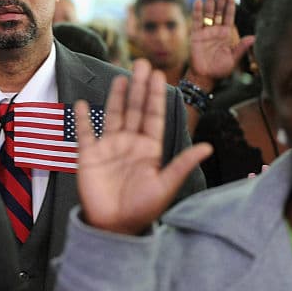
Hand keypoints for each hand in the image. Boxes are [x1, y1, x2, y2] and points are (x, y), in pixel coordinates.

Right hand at [76, 59, 211, 234]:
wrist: (113, 227)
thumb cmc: (142, 210)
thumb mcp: (165, 186)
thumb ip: (182, 164)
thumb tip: (208, 147)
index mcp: (149, 149)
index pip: (153, 116)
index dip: (155, 96)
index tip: (159, 75)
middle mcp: (130, 144)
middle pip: (135, 109)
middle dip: (140, 87)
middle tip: (143, 64)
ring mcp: (109, 148)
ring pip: (114, 115)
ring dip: (118, 96)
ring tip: (123, 76)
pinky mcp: (89, 156)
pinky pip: (86, 133)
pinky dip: (84, 118)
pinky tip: (83, 103)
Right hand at [185, 0, 253, 90]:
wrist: (205, 77)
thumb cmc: (220, 70)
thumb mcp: (233, 58)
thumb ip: (242, 47)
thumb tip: (254, 37)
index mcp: (226, 35)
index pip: (229, 16)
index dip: (230, 5)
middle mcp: (216, 31)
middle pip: (219, 11)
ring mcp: (206, 32)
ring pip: (208, 14)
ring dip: (210, 2)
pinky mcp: (196, 35)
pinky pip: (197, 21)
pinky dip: (197, 11)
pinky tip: (199, 1)